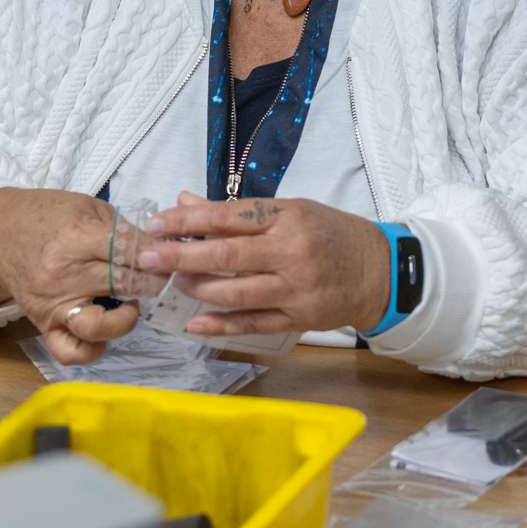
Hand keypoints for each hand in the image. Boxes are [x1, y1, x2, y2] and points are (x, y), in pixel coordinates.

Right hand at [0, 188, 166, 364]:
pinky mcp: (44, 324)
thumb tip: (162, 250)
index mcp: (78, 237)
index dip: (160, 257)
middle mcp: (65, 275)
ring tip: (129, 305)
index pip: (132, 253)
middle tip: (162, 280)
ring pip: (100, 327)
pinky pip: (71, 352)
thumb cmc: (47, 215)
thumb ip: (124, 230)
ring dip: (126, 319)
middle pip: (125, 285)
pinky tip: (104, 331)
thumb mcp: (88, 208)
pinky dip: (93, 349)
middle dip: (154, 283)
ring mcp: (54, 304)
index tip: (173, 258)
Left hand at [136, 195, 390, 337]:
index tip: (157, 223)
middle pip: (226, 255)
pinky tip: (194, 323)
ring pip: (235, 292)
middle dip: (180, 256)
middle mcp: (291, 252)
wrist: (379, 271)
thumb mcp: (290, 210)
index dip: (189, 220)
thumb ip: (238, 212)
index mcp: (288, 217)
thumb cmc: (330, 233)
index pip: (229, 217)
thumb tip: (185, 202)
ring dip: (197, 288)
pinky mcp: (299, 319)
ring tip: (172, 282)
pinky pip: (253, 324)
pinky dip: (221, 325)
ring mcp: (296, 289)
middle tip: (146, 257)